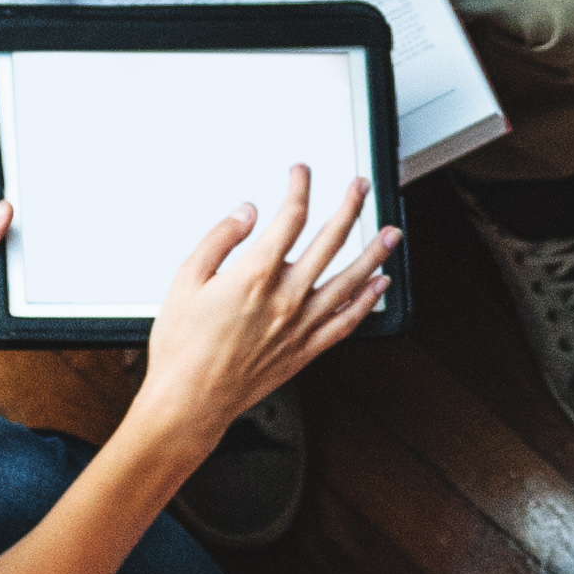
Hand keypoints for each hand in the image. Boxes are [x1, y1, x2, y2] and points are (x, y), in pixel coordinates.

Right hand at [140, 168, 391, 436]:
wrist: (189, 400)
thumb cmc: (182, 346)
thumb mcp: (185, 280)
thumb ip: (219, 239)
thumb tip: (247, 213)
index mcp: (254, 275)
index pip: (290, 218)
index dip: (300, 188)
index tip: (301, 173)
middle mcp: (285, 298)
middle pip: (330, 241)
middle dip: (349, 207)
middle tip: (360, 188)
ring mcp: (300, 325)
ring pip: (350, 280)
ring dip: (374, 252)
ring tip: (391, 232)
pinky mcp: (306, 350)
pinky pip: (347, 321)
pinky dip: (367, 301)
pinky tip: (379, 285)